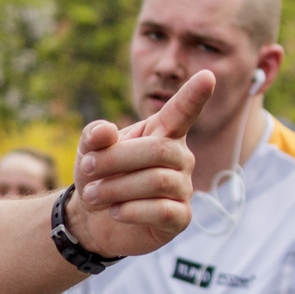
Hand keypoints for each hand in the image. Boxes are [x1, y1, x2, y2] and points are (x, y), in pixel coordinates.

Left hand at [67, 70, 212, 256]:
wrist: (92, 218)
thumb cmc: (98, 175)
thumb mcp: (89, 151)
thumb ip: (94, 136)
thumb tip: (105, 131)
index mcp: (162, 133)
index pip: (182, 111)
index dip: (194, 96)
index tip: (207, 76)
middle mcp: (180, 157)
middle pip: (157, 150)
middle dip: (115, 160)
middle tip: (87, 169)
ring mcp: (183, 188)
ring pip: (157, 181)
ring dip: (116, 188)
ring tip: (93, 194)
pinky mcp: (180, 218)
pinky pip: (163, 211)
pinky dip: (130, 211)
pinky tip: (114, 212)